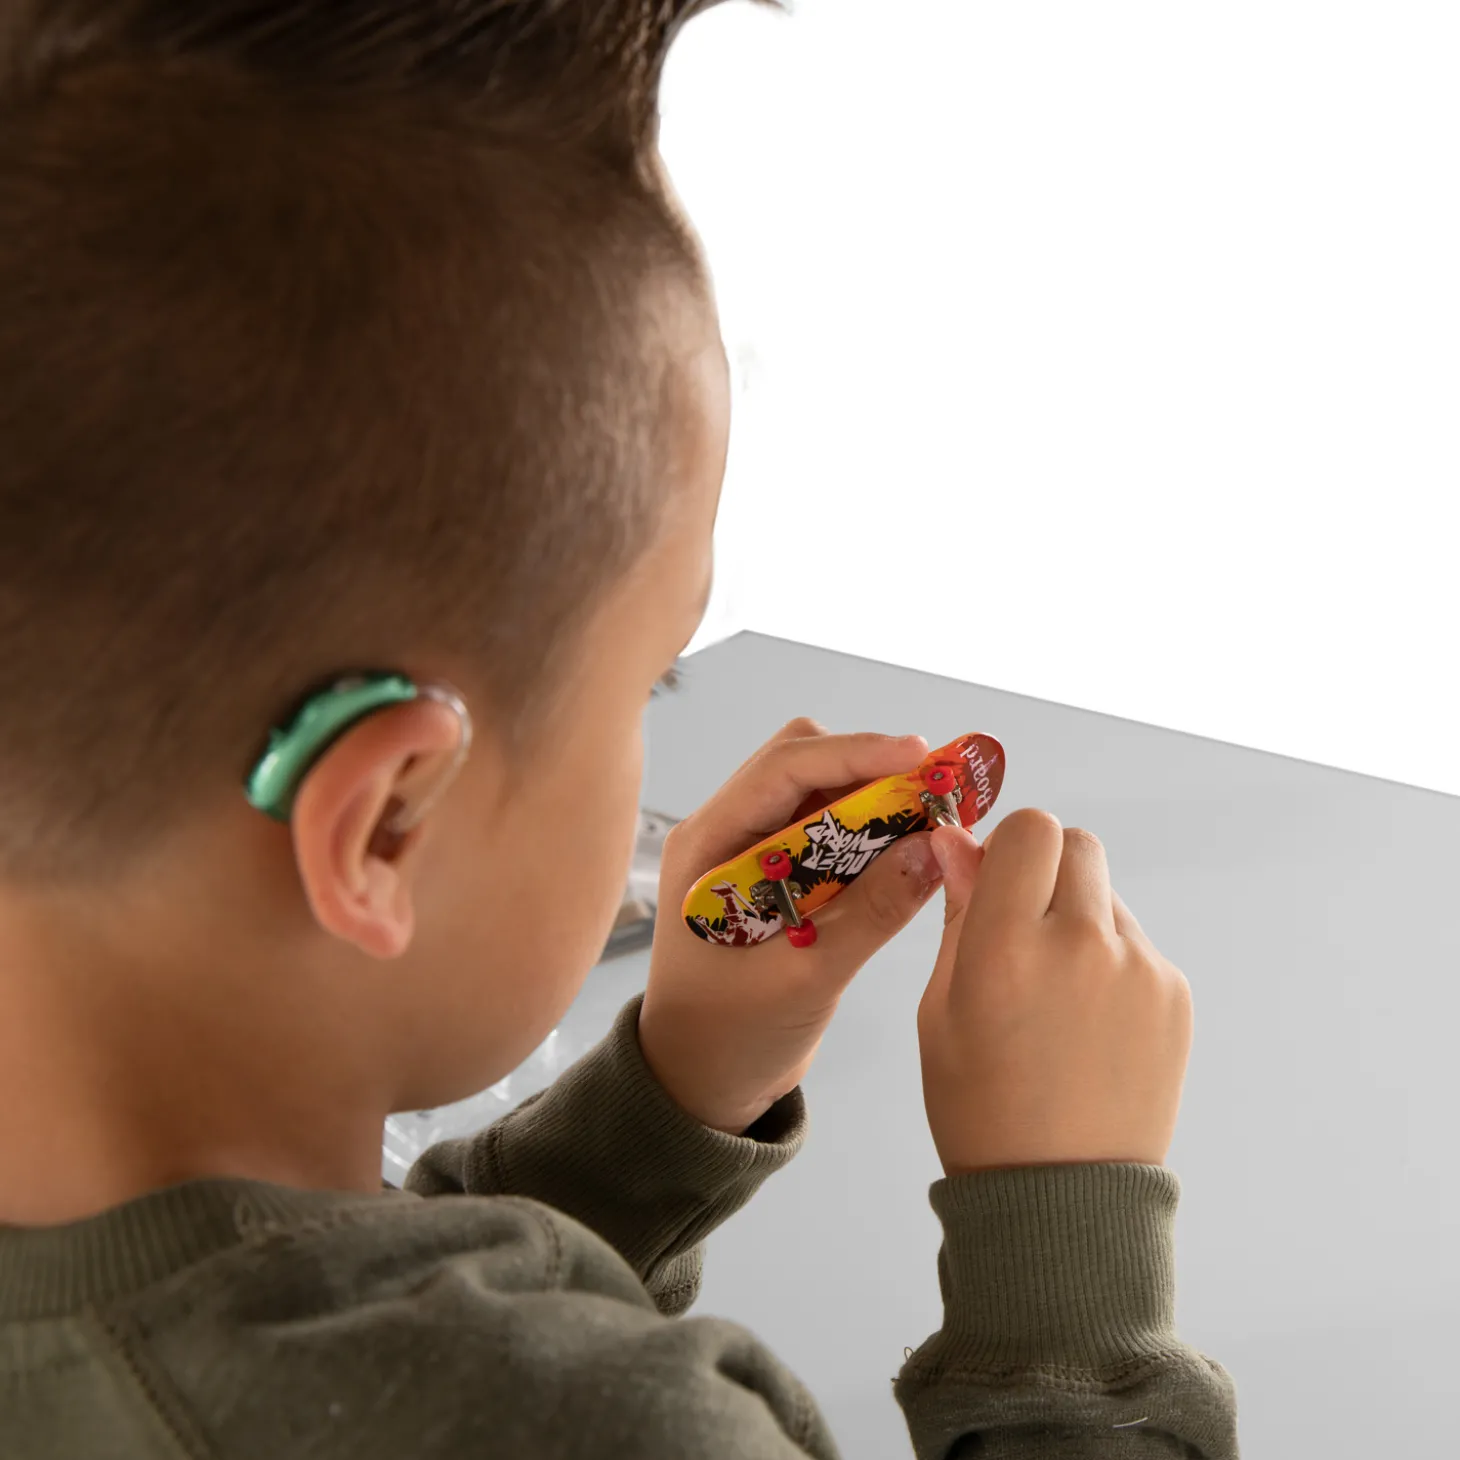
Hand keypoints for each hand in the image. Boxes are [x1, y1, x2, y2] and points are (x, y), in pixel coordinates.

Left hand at [639, 718, 944, 1134]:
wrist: (700, 1082)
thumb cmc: (730, 1039)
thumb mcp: (806, 981)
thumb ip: (869, 915)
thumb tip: (934, 850)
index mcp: (708, 846)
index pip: (783, 769)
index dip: (855, 753)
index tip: (920, 756)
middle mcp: (724, 832)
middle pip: (803, 763)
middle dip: (873, 766)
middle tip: (940, 789)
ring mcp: (750, 850)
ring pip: (820, 791)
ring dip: (877, 795)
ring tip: (937, 813)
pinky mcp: (778, 873)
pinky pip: (830, 829)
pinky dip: (872, 829)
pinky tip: (912, 845)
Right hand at [918, 807, 1192, 1173]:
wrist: (1059, 1197)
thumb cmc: (980, 1106)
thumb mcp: (941, 1007)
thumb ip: (959, 913)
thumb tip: (955, 840)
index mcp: (1007, 948)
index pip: (1030, 829)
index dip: (1008, 845)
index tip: (995, 878)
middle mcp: (1080, 946)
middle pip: (1076, 843)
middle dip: (1046, 868)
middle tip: (1025, 926)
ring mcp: (1139, 969)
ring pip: (1106, 895)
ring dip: (1078, 916)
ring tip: (1056, 995)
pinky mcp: (1174, 994)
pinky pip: (1135, 943)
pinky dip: (1109, 961)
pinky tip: (1088, 1022)